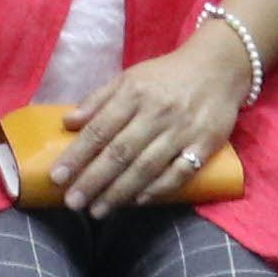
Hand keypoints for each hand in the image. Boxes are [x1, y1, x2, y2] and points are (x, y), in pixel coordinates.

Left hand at [46, 30, 249, 217]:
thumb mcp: (131, 77)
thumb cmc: (168, 75)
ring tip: (98, 211)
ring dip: (120, 191)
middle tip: (73, 202)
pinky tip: (139, 201)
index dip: (77, 155)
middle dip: (93, 180)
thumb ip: (99, 99)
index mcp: (135, 93)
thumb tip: (67, 122)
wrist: (220, 65)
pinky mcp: (206, 143)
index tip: (57, 177)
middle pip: (120, 152)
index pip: (100, 128)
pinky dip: (159, 188)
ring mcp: (183, 129)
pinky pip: (180, 172)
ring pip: (146, 166)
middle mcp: (157, 112)